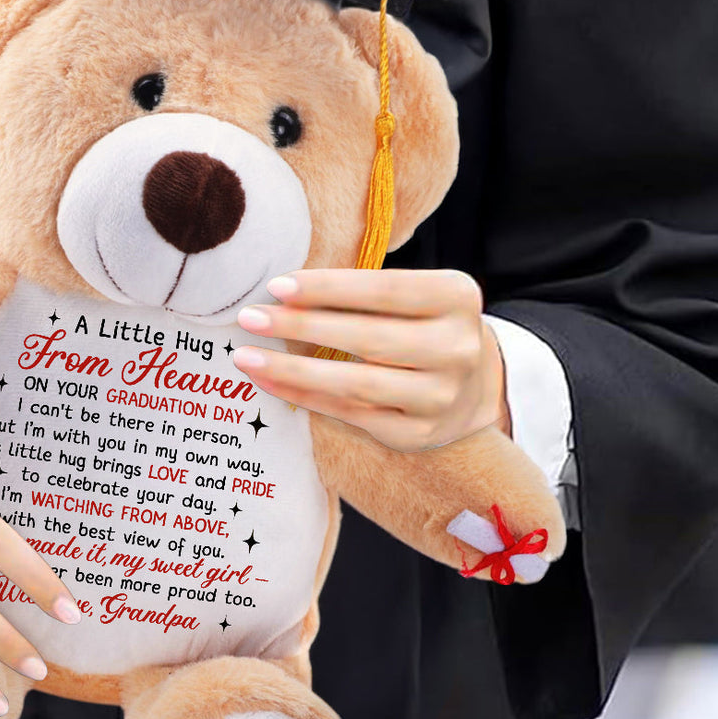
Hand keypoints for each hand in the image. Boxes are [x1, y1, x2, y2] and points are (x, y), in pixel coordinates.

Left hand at [233, 269, 510, 451]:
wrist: (472, 387)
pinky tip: (269, 381)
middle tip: (250, 317)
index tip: (277, 286)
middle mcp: (458, 349)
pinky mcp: (417, 432)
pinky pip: (350, 413)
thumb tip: (283, 289)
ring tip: (246, 356)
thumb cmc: (423, 325)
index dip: (328, 288)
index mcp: (458, 298)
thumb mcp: (414, 296)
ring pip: (356, 383)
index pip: (385, 290)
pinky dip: (304, 396)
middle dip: (301, 326)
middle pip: (368, 338)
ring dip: (293, 369)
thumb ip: (363, 291)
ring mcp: (440, 396)